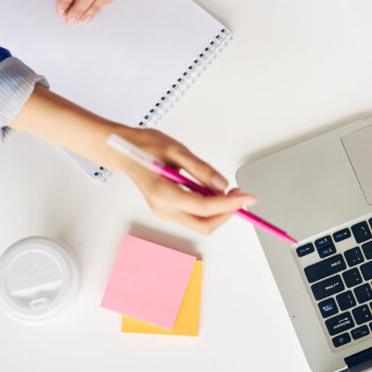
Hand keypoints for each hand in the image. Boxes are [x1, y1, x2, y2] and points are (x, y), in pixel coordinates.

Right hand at [109, 128, 257, 233]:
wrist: (123, 152)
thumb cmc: (145, 147)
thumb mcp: (176, 150)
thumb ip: (201, 169)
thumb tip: (223, 184)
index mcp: (164, 194)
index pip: (205, 207)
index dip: (230, 204)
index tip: (248, 197)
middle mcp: (163, 209)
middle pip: (204, 225)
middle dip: (227, 213)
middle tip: (240, 195)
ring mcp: (164, 212)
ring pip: (200, 224)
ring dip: (219, 211)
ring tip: (229, 191)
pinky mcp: (167, 210)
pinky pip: (193, 216)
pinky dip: (209, 208)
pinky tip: (214, 192)